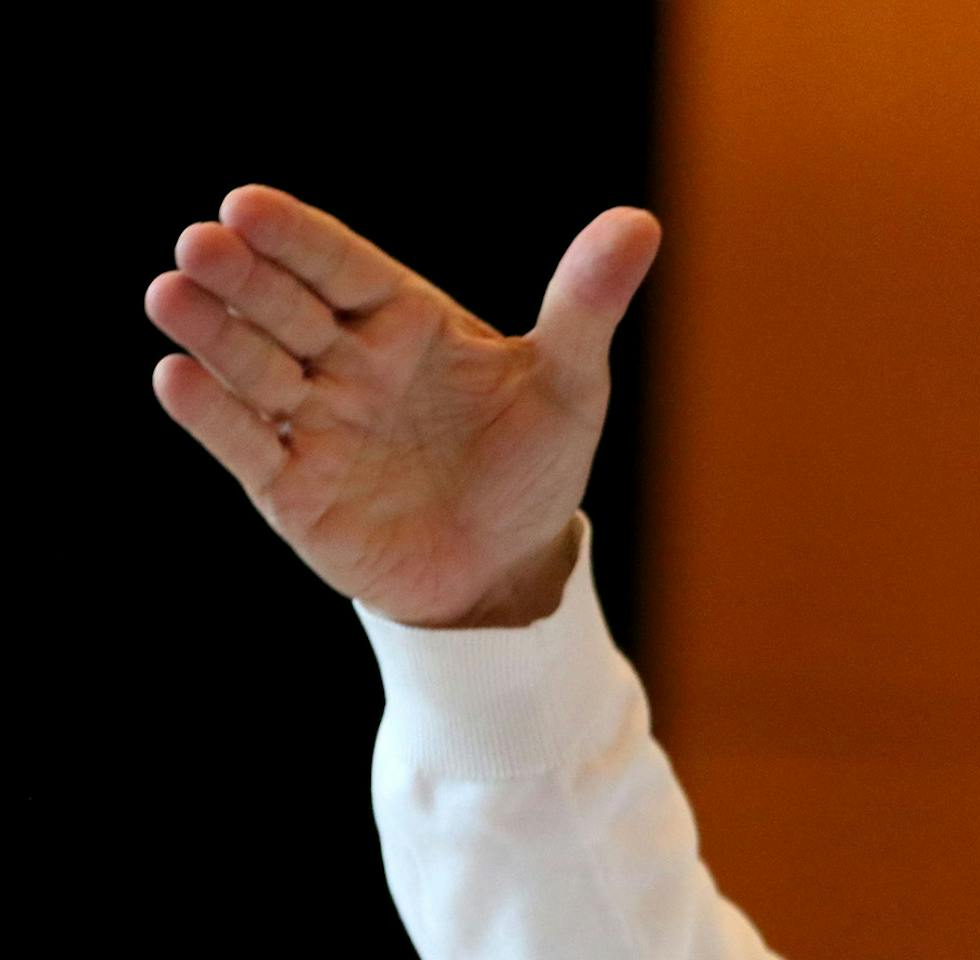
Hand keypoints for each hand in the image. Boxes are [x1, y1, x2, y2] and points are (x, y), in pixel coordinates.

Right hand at [146, 184, 661, 626]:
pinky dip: (212, 412)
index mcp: (406, 321)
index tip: (248, 204)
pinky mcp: (293, 486)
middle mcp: (347, 361)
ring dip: (211, 333)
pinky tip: (178, 377)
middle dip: (240, 276)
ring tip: (170, 295)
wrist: (510, 571)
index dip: (296, 237)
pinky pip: (246, 442)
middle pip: (284, 306)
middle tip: (199, 243)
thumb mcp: (569, 385)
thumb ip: (586, 303)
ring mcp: (315, 421)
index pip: (342, 264)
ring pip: (252, 366)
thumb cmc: (535, 467)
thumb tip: (642, 222)